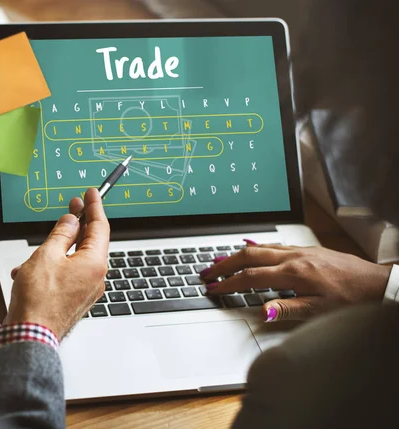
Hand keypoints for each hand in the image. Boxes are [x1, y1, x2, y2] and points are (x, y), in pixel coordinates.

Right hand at [4, 188, 108, 339]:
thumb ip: (61, 234)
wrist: (30, 336)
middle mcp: (96, 277)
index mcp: (94, 263)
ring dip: (55, 251)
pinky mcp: (75, 299)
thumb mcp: (47, 255)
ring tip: (34, 255)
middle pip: (89, 242)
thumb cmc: (38, 300)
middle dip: (76, 225)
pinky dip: (51, 268)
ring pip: (74, 259)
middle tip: (72, 206)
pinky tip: (30, 272)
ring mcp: (86, 290)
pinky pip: (67, 275)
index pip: (100, 227)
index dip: (95, 207)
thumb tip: (71, 221)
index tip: (92, 193)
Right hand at [201, 241, 391, 321]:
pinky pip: (273, 244)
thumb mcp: (320, 311)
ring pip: (260, 247)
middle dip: (224, 263)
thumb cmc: (351, 299)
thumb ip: (287, 309)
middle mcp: (294, 257)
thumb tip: (261, 310)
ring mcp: (299, 251)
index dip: (228, 283)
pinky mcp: (306, 250)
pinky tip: (250, 247)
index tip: (213, 288)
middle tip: (206, 271)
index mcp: (294, 273)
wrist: (378, 284)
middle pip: (248, 255)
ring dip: (236, 254)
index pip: (251, 277)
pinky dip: (255, 247)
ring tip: (219, 261)